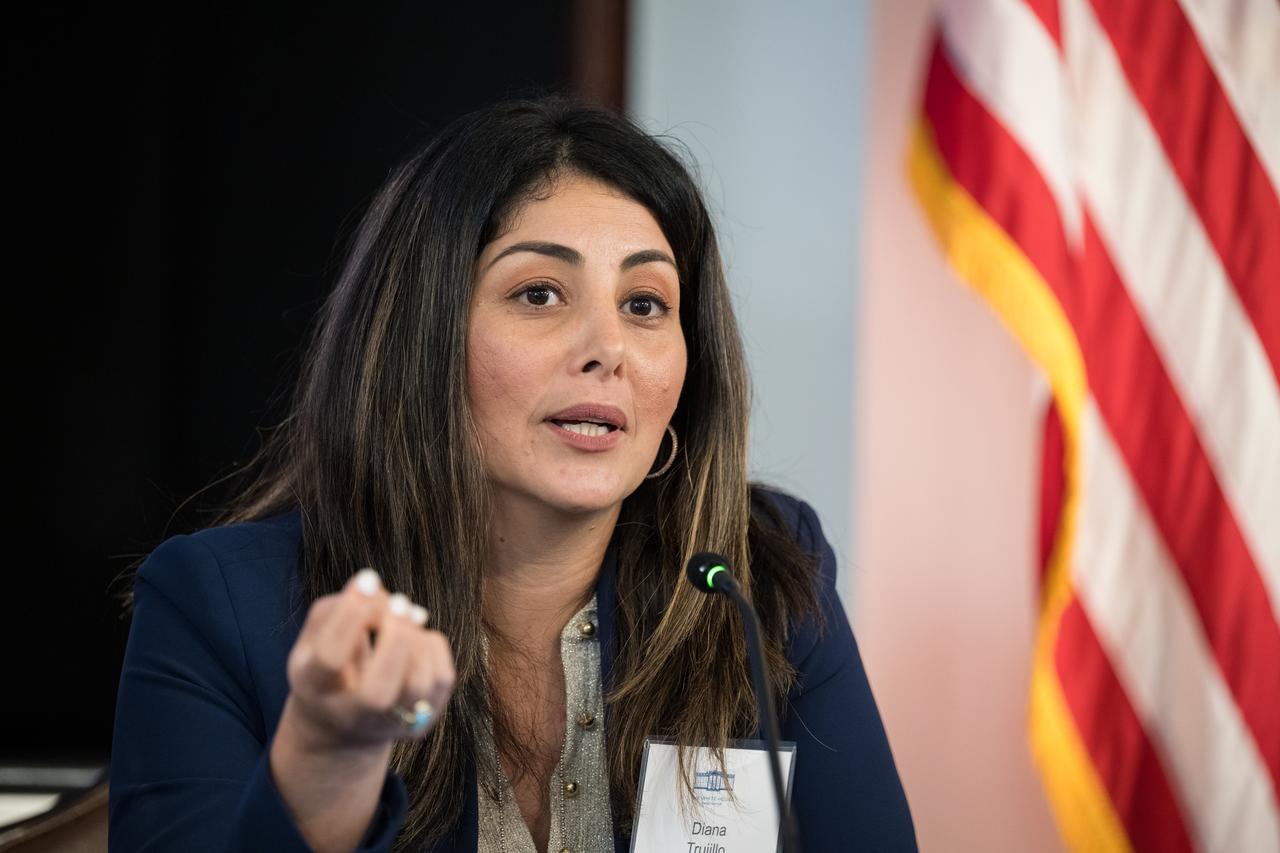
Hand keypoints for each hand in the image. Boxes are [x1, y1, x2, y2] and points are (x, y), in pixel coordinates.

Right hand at [280, 568, 455, 753]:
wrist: (343, 723)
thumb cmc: (327, 667)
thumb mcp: (316, 638)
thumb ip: (337, 608)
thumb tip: (374, 586)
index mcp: (315, 690)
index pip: (330, 659)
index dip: (350, 615)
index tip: (368, 580)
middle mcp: (354, 716)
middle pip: (377, 693)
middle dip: (395, 638)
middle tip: (398, 601)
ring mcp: (393, 722)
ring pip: (417, 684)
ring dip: (415, 636)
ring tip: (403, 614)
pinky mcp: (426, 716)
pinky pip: (441, 677)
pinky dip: (432, 644)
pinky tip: (414, 637)